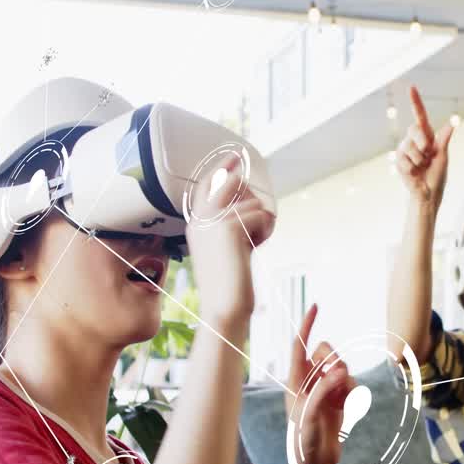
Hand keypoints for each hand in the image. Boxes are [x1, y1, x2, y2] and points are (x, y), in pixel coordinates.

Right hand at [185, 157, 275, 323]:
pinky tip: (258, 247)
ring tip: (256, 243)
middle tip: (256, 228)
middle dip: (253, 201)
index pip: (208, 184)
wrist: (224, 306)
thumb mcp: (227, 246)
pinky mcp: (230, 227)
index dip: (224, 170)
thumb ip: (232, 223)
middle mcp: (201, 217)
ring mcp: (213, 220)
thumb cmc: (230, 282)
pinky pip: (260, 214)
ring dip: (263, 221)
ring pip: (252, 201)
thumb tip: (249, 200)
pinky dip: (266, 229)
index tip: (235, 158)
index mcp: (196, 222)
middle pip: (234, 184)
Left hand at [285, 304, 355, 463]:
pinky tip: (349, 410)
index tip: (315, 306)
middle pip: (326, 351)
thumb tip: (342, 370)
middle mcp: (310, 380)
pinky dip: (354, 394)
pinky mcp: (340, 399)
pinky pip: (354, 384)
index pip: (299, 345)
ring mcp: (326, 389)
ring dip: (347, 382)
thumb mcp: (310, 412)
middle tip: (339, 376)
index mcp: (294, 380)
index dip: (307, 325)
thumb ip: (325, 388)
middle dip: (335, 359)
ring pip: (343, 367)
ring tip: (342, 403)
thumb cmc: (303, 439)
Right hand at [396, 85, 454, 210]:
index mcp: (427, 137)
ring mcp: (404, 150)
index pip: (420, 116)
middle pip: (414, 129)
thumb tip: (453, 122)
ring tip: (422, 167)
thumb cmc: (437, 175)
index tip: (411, 87)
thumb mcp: (443, 156)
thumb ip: (444, 139)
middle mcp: (414, 140)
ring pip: (410, 147)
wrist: (428, 194)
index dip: (415, 102)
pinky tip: (414, 174)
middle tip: (428, 155)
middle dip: (423, 142)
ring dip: (419, 160)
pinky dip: (413, 169)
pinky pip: (405, 160)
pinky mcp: (398, 161)